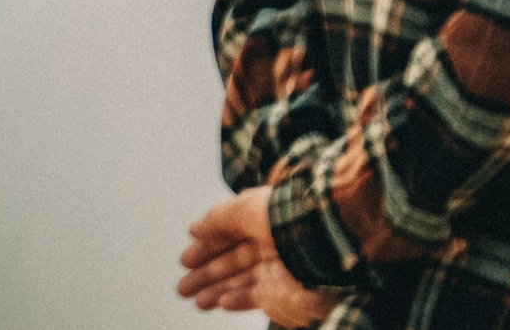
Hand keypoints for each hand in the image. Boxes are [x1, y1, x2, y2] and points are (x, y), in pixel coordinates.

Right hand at [175, 187, 331, 322]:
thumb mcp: (247, 208)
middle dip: (206, 272)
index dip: (208, 245)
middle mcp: (274, 242)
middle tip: (183, 285)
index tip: (185, 258)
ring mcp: (279, 268)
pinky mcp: (283, 292)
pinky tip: (220, 302)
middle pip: (233, 260)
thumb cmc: (291, 216)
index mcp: (269, 217)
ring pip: (241, 281)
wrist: (326, 240)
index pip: (233, 233)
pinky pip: (256, 297)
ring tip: (193, 297)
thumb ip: (218, 218)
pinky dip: (236, 300)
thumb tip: (195, 228)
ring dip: (215, 289)